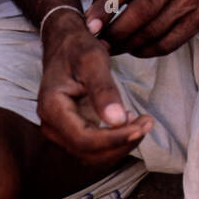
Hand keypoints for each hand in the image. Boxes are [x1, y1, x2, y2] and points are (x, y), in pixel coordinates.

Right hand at [38, 14, 152, 162]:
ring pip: (92, 155)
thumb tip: (117, 120)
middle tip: (148, 122)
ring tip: (142, 122)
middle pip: (88, 152)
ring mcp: (59, 130)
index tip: (141, 126)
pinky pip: (93, 147)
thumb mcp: (92, 60)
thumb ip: (104, 90)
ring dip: (120, 145)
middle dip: (121, 143)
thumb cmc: (78, 48)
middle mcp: (51, 125)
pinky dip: (114, 141)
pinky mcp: (71, 130)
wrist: (64, 43)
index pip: (84, 140)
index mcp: (52, 108)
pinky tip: (128, 123)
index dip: (115, 139)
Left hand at [84, 0, 198, 56]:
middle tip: (100, 43)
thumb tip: (90, 18)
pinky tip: (134, 48)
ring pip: (152, 31)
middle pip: (141, 11)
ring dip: (128, 44)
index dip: (105, 9)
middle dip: (116, 31)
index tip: (90, 26)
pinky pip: (166, 44)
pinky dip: (145, 51)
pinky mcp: (198, 20)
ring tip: (113, 48)